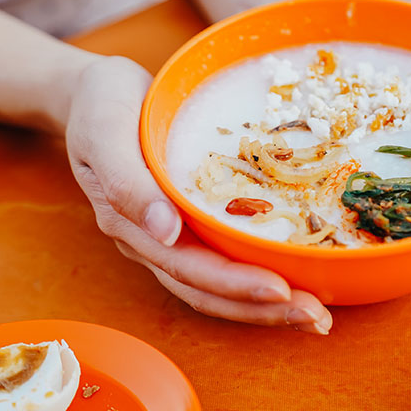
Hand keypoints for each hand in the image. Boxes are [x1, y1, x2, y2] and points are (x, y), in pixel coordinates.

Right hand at [64, 55, 332, 333]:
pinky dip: (258, 278)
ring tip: (315, 317)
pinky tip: (296, 281)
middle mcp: (152, 241)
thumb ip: (127, 183)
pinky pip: (223, 260)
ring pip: (217, 287)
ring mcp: (168, 236)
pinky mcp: (187, 224)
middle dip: (263, 309)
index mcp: (131, 223)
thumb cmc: (101, 105)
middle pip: (208, 290)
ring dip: (265, 307)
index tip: (281, 290)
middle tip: (317, 318)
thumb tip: (166, 232)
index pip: (188, 267)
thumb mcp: (105, 132)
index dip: (235, 284)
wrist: (93, 92)